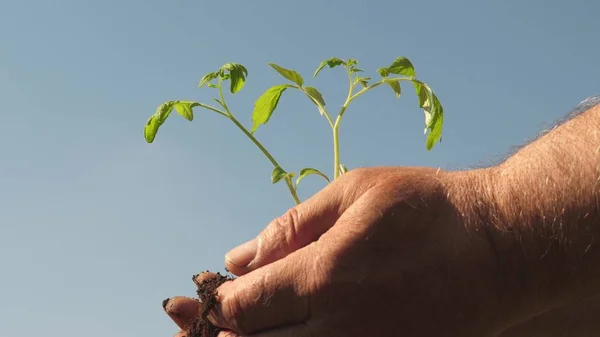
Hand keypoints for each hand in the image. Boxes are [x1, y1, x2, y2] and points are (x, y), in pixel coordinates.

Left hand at [164, 167, 516, 336]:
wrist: (500, 247)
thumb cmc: (427, 209)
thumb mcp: (354, 193)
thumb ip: (289, 226)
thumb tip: (236, 257)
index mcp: (323, 276)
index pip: (242, 306)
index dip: (215, 303)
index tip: (207, 294)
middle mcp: (338, 324)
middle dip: (221, 332)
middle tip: (205, 318)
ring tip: (245, 324)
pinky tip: (294, 329)